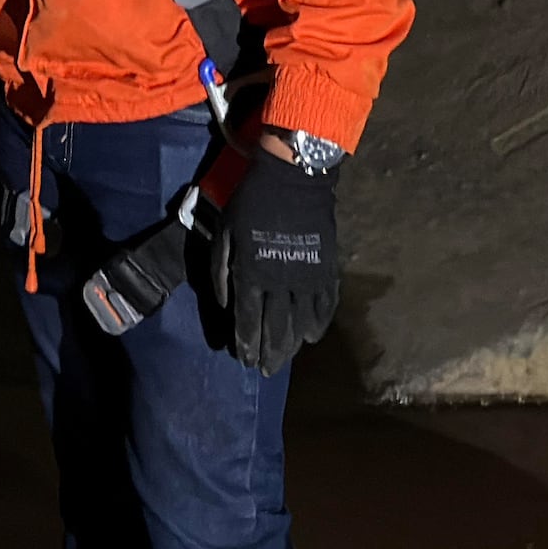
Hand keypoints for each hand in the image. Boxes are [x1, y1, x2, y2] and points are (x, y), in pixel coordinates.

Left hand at [210, 142, 343, 373]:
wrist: (293, 178)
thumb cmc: (252, 203)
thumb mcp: (225, 232)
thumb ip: (221, 270)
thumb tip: (225, 304)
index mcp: (252, 274)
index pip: (249, 319)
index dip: (246, 343)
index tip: (244, 359)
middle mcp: (280, 283)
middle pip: (275, 328)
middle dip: (269, 352)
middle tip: (265, 371)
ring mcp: (306, 278)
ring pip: (300, 322)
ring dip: (292, 345)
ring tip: (285, 360)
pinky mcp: (326, 269)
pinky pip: (325, 305)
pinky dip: (319, 324)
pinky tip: (312, 337)